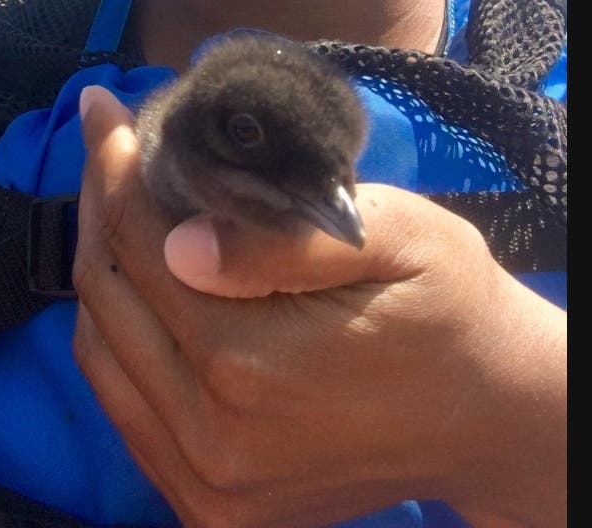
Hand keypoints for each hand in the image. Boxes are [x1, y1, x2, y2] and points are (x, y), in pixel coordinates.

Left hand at [72, 85, 566, 527]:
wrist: (492, 416)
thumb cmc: (449, 308)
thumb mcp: (398, 240)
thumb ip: (285, 241)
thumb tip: (177, 240)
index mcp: (254, 365)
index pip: (143, 243)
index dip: (116, 164)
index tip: (106, 105)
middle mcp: (213, 435)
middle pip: (109, 293)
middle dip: (101, 203)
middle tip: (109, 140)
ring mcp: (206, 481)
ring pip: (99, 350)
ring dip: (101, 264)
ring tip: (117, 198)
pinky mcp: (207, 504)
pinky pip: (122, 403)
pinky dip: (115, 334)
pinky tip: (138, 278)